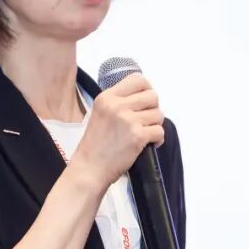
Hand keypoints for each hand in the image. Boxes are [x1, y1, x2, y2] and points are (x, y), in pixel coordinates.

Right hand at [70, 72, 163, 188]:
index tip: (145, 101)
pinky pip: (159, 131)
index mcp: (107, 97)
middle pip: (152, 96)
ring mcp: (128, 120)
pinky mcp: (137, 136)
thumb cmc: (94, 145)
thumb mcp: (100, 113)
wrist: (89, 168)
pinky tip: (148, 144)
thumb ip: (117, 102)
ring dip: (155, 125)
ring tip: (145, 134)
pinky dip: (157, 139)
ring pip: (158, 114)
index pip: (138, 79)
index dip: (147, 89)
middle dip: (153, 109)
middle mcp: (117, 105)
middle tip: (146, 120)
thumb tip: (143, 97)